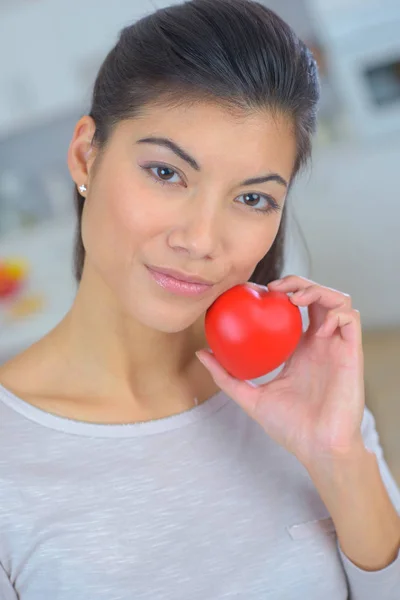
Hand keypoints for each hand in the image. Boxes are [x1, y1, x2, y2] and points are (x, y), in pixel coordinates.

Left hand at [196, 275, 365, 467]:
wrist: (317, 448)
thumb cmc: (290, 427)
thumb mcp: (250, 397)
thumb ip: (226, 376)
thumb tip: (200, 353)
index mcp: (301, 349)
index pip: (296, 310)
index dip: (283, 292)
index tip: (260, 290)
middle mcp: (320, 343)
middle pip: (316, 298)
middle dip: (299, 282)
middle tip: (275, 287)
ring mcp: (337, 346)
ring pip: (337, 301)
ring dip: (317, 290)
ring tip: (295, 297)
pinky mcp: (352, 352)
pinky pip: (350, 319)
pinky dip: (335, 311)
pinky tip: (316, 323)